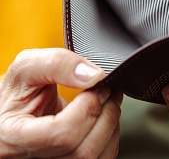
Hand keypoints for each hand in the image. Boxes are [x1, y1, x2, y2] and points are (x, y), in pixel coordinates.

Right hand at [0, 48, 122, 157]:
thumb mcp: (28, 67)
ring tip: (107, 101)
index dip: (89, 106)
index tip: (96, 86)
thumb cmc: (18, 91)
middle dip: (105, 113)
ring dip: (111, 124)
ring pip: (95, 157)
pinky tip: (102, 118)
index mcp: (12, 136)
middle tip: (107, 90)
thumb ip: (58, 63)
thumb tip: (94, 76)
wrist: (15, 109)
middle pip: (83, 150)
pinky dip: (110, 136)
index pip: (63, 133)